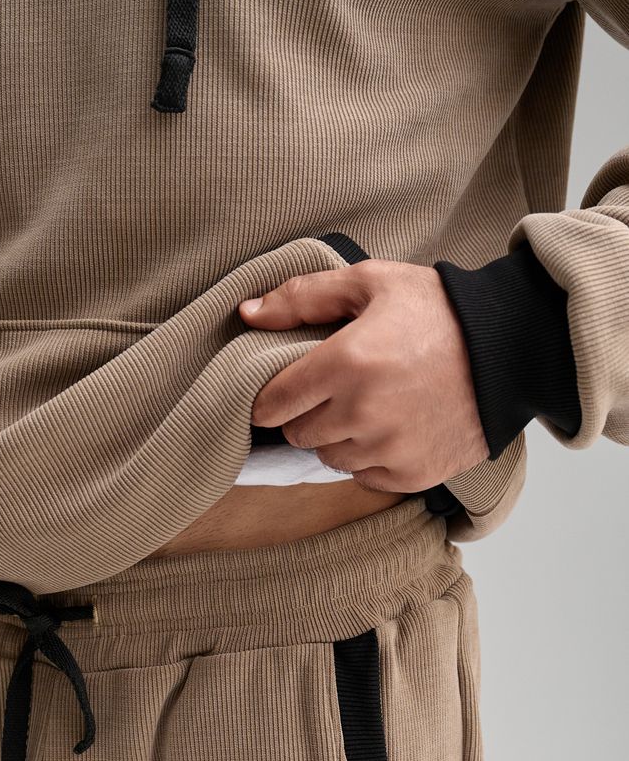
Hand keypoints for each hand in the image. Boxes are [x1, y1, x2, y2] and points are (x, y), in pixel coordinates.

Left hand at [238, 258, 488, 491]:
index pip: (272, 404)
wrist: (511, 349)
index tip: (283, 390)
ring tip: (369, 406)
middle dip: (307, 413)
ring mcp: (388, 449)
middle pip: (298, 434)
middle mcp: (362, 413)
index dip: (271, 397)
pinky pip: (364, 477)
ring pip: (329, 458)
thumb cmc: (439, 311)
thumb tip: (248, 314)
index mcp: (345, 363)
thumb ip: (304, 298)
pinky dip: (370, 458)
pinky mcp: (412, 475)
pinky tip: (392, 428)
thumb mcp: (371, 283)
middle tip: (337, 390)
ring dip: (338, 438)